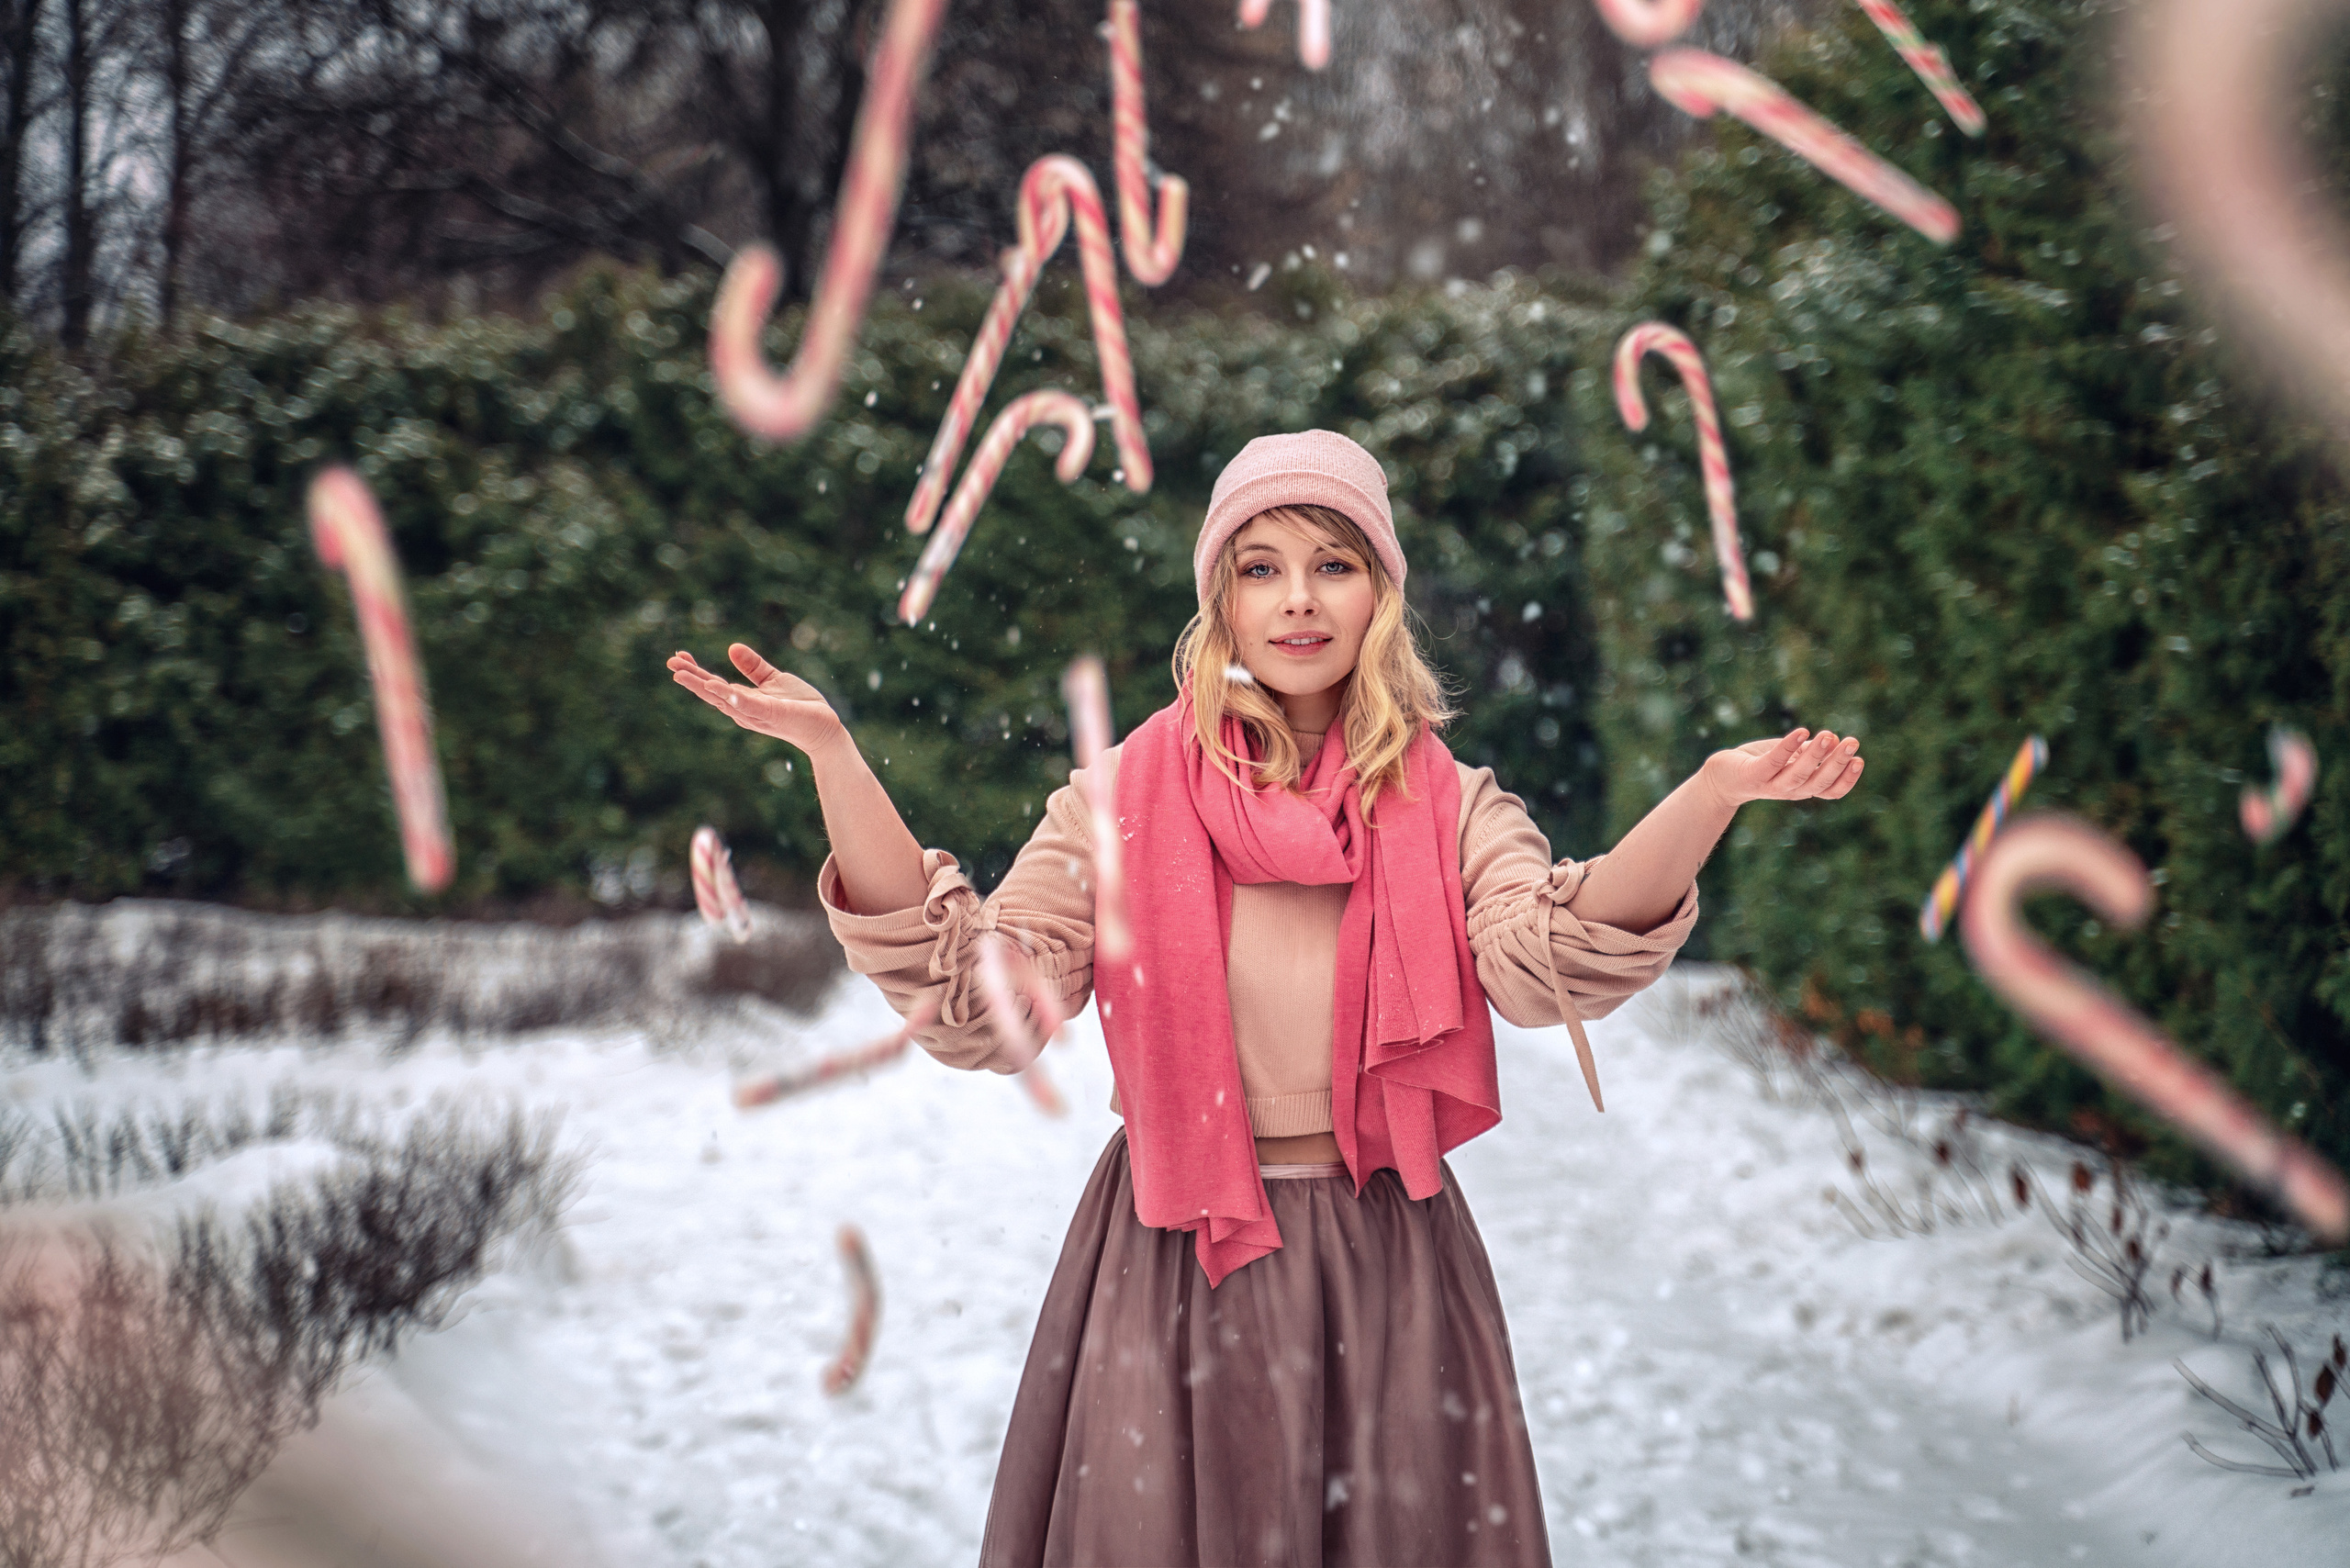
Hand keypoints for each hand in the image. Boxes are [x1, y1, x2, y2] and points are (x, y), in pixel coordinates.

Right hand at [668, 643, 847, 759]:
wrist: (824, 726)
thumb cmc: (799, 705)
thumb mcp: (773, 679)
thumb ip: (753, 666)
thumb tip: (731, 647)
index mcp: (742, 700)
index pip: (713, 685)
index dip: (695, 671)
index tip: (678, 657)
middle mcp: (744, 710)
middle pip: (711, 693)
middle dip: (690, 678)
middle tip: (670, 663)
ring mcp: (756, 714)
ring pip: (724, 700)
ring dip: (703, 687)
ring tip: (682, 674)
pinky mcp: (772, 714)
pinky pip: (748, 705)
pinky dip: (732, 697)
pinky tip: (718, 686)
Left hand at [1701, 728, 1863, 807]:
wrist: (1722, 777)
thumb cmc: (1761, 764)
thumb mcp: (1791, 758)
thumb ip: (1811, 753)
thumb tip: (1834, 741)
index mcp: (1803, 787)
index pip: (1831, 791)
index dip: (1846, 779)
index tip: (1859, 760)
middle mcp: (1790, 790)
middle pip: (1818, 782)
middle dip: (1837, 763)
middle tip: (1852, 743)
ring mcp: (1771, 784)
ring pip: (1798, 774)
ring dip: (1815, 755)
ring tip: (1829, 735)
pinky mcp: (1753, 775)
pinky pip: (1773, 761)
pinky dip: (1788, 747)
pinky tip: (1801, 732)